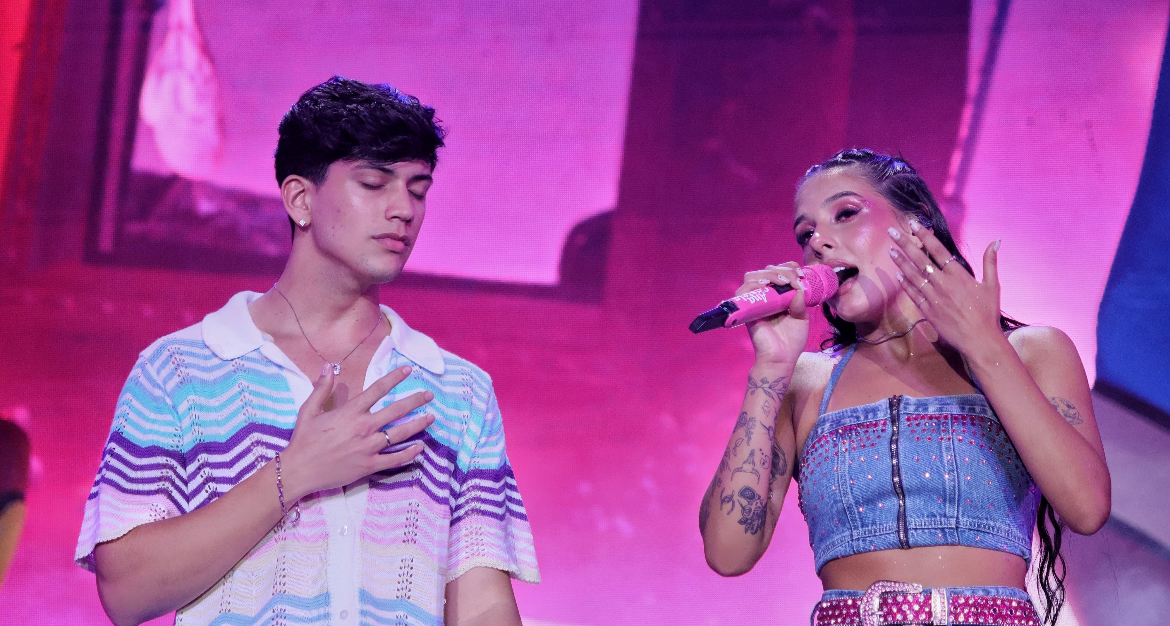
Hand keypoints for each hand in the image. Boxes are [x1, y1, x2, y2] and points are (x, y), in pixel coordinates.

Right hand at [281, 365, 433, 501]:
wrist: (299, 470)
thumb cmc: (304, 440)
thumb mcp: (309, 410)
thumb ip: (322, 388)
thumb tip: (327, 367)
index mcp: (350, 412)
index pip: (378, 390)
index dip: (395, 378)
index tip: (408, 370)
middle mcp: (363, 427)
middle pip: (396, 410)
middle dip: (415, 401)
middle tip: (429, 395)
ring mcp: (368, 447)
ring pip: (400, 434)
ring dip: (418, 425)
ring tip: (431, 418)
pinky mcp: (369, 465)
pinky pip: (394, 459)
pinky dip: (409, 453)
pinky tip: (419, 448)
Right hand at [737, 262, 809, 365]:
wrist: (781, 359)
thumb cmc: (791, 341)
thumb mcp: (802, 319)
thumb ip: (800, 304)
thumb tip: (799, 290)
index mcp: (778, 296)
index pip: (778, 272)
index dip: (789, 268)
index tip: (802, 275)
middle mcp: (765, 296)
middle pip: (765, 271)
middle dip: (782, 269)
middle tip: (795, 278)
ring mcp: (754, 302)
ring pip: (752, 277)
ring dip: (769, 274)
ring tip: (784, 281)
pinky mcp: (746, 310)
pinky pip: (742, 292)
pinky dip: (753, 284)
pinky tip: (767, 286)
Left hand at [887, 221, 1002, 354]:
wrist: (979, 340)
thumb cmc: (988, 313)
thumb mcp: (992, 285)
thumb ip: (990, 262)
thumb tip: (996, 241)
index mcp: (958, 275)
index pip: (938, 250)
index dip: (925, 236)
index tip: (914, 225)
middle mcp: (943, 283)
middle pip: (920, 260)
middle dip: (905, 244)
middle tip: (891, 232)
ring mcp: (933, 297)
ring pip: (913, 275)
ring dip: (901, 262)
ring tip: (890, 250)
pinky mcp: (928, 310)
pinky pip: (913, 294)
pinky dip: (905, 283)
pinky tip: (897, 274)